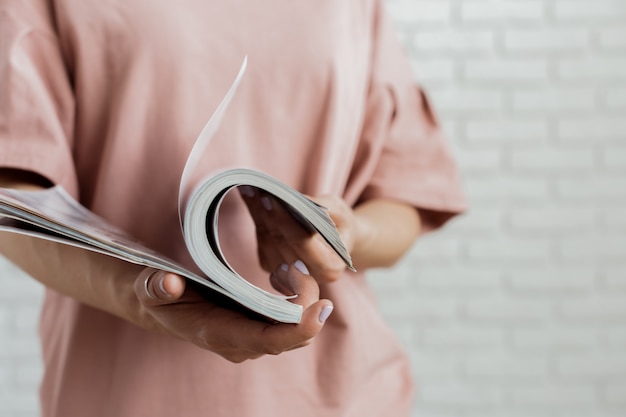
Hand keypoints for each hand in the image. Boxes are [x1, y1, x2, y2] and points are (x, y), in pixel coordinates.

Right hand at [133, 262, 332, 362]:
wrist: (160, 305)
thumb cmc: (156, 295)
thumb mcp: (148, 287)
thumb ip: (155, 286)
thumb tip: (168, 283)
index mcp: (217, 334)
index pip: (267, 340)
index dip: (297, 329)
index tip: (321, 309)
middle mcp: (240, 343)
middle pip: (290, 337)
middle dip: (307, 306)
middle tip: (300, 268)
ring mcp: (250, 337)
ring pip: (294, 330)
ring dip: (304, 300)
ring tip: (294, 268)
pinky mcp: (256, 327)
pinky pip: (288, 322)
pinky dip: (298, 301)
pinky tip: (291, 275)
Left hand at [239, 186, 358, 283]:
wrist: (338, 242)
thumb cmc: (341, 225)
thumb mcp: (339, 210)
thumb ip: (318, 207)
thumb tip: (289, 199)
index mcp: (330, 267)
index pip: (302, 242)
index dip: (283, 220)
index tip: (268, 198)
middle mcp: (309, 277)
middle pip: (280, 241)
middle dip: (265, 212)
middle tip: (252, 188)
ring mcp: (289, 276)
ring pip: (266, 241)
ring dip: (256, 214)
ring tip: (249, 190)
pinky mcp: (273, 269)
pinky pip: (261, 242)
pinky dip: (256, 219)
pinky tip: (252, 200)